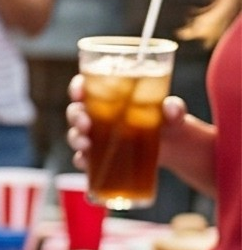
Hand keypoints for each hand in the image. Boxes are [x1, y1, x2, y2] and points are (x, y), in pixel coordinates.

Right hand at [66, 74, 185, 172]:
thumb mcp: (172, 112)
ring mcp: (96, 136)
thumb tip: (172, 107)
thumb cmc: (166, 119)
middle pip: (76, 111)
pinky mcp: (99, 155)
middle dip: (76, 117)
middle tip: (86, 124)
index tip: (79, 92)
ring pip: (75, 134)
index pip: (85, 87)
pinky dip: (81, 160)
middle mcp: (97, 114)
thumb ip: (173, 108)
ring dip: (76, 139)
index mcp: (109, 96)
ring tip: (86, 145)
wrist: (171, 145)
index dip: (77, 88)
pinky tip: (86, 162)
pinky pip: (83, 158)